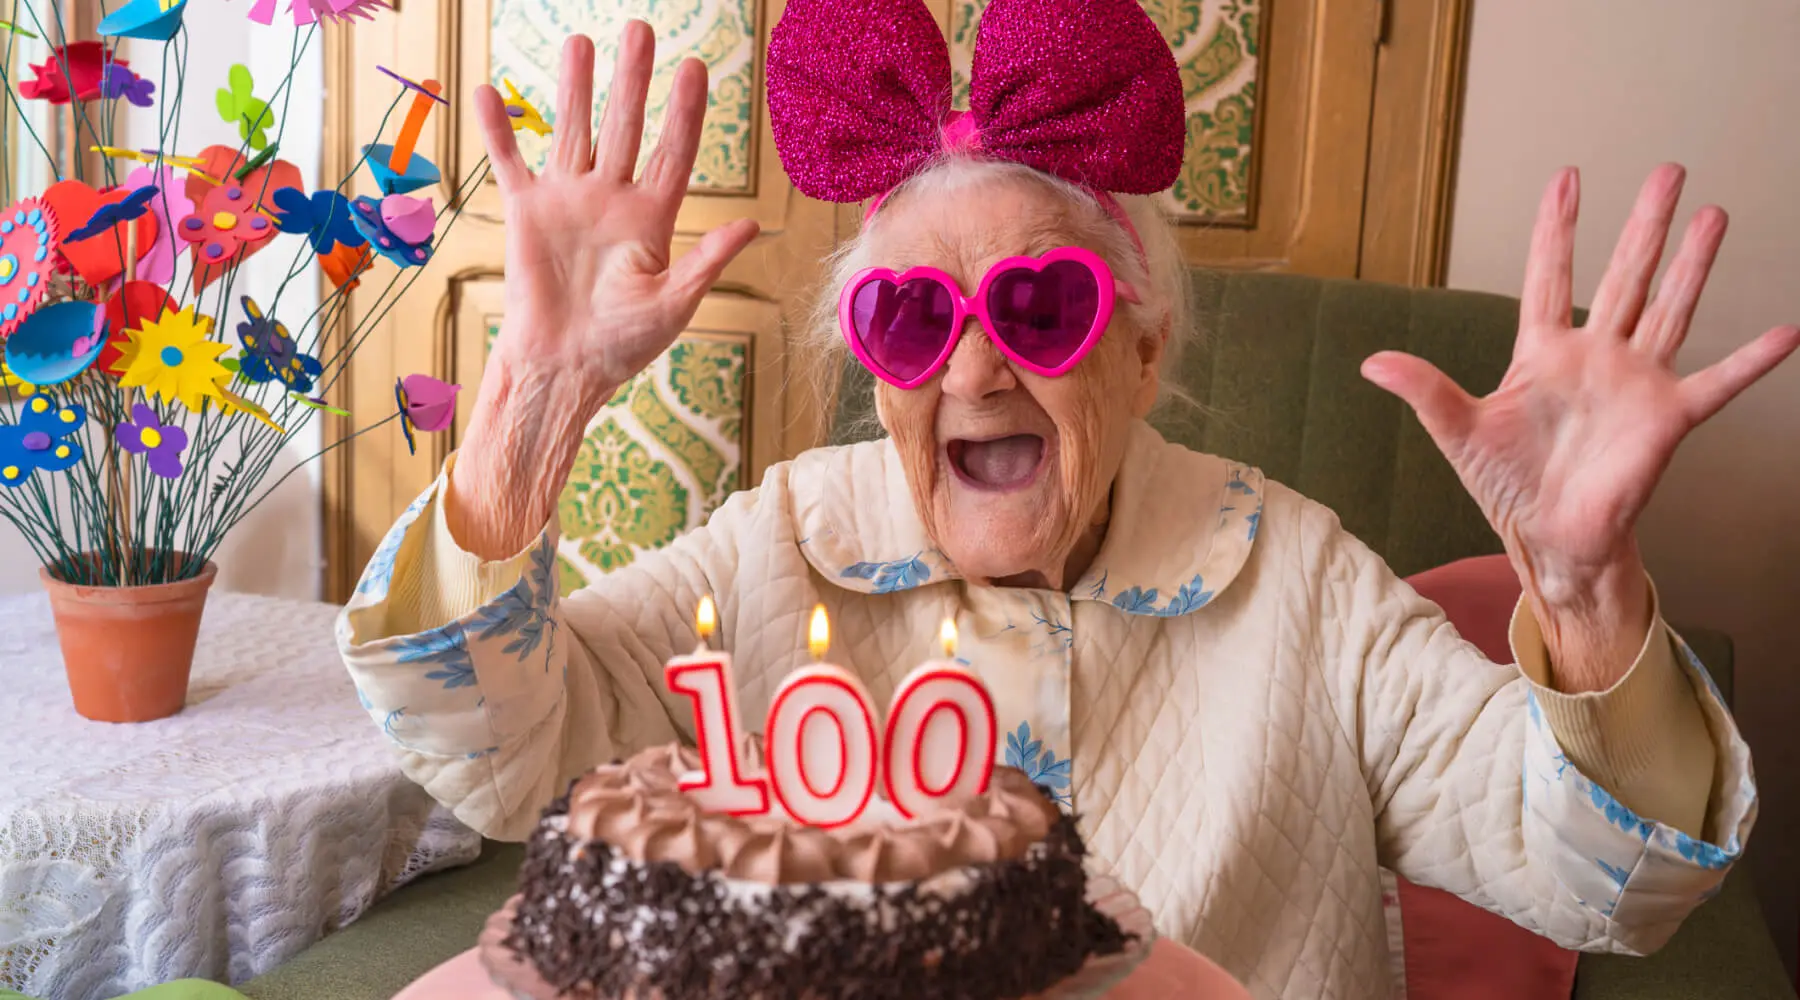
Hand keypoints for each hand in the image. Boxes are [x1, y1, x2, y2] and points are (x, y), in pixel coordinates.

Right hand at [475, 27, 758, 396]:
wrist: (563, 368)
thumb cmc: (622, 345)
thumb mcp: (674, 305)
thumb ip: (707, 261)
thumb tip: (751, 224)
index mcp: (653, 218)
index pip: (674, 153)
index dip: (685, 112)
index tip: (695, 67)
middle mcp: (612, 199)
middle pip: (625, 127)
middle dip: (632, 80)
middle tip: (641, 29)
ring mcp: (568, 201)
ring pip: (572, 130)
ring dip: (575, 87)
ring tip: (580, 40)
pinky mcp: (525, 213)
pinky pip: (509, 163)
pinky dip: (497, 130)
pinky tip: (488, 91)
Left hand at [1362, 165, 1798, 687]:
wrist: (1549, 537)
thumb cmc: (1506, 484)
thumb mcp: (1459, 432)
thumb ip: (1424, 391)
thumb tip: (1370, 363)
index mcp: (1542, 353)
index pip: (1550, 276)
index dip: (1557, 228)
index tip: (1568, 176)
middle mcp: (1596, 357)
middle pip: (1624, 276)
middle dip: (1644, 225)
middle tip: (1669, 171)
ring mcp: (1636, 382)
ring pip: (1671, 309)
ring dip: (1693, 265)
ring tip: (1713, 214)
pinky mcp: (1666, 419)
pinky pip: (1717, 383)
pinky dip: (1752, 361)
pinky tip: (1786, 332)